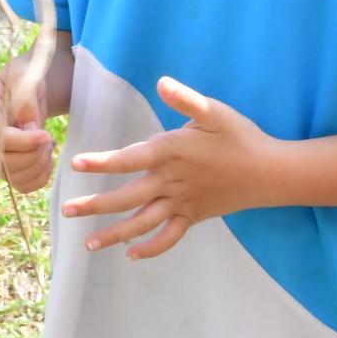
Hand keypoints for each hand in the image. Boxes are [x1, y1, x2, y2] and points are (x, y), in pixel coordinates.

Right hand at [0, 38, 69, 193]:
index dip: (24, 142)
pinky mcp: (2, 167)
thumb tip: (28, 125)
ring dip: (37, 166)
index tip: (46, 135)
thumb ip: (26, 96)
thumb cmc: (27, 76)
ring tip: (48, 146)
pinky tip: (47, 161)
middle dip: (33, 155)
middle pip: (3, 161)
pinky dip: (38, 179)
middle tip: (49, 139)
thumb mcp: (27, 74)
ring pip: (12, 177)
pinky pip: (19, 185)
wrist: (29, 87)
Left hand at [58, 75, 282, 259]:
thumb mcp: (215, 111)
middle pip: (127, 197)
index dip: (101, 162)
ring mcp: (182, 203)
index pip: (128, 159)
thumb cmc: (241, 137)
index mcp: (171, 153)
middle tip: (66, 211)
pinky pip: (169, 237)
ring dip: (114, 234)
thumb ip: (186, 99)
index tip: (76, 165)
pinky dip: (151, 248)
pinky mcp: (195, 217)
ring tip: (87, 244)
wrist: (270, 172)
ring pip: (143, 223)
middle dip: (95, 205)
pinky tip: (131, 255)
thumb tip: (161, 82)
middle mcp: (172, 182)